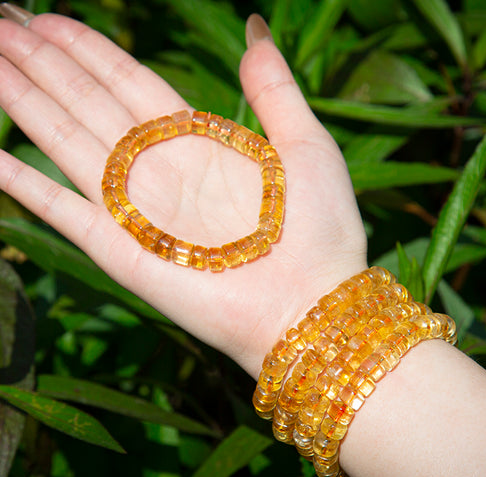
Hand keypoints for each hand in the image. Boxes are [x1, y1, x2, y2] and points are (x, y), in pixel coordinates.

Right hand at [0, 11, 366, 375]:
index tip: (45, 16)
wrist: (312, 303)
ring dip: (22, 100)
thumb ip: (274, 87)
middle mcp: (159, 169)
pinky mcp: (121, 251)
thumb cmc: (320, 229)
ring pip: (64, 141)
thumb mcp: (305, 143)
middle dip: (40, 62)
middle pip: (87, 103)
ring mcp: (136, 210)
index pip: (127, 82)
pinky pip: (60, 210)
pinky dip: (21, 184)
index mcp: (198, 142)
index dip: (87, 49)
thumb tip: (254, 28)